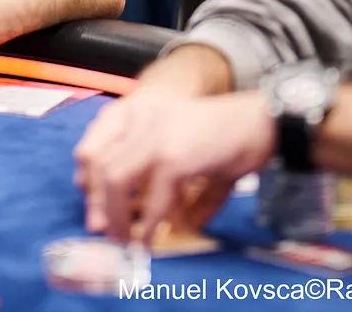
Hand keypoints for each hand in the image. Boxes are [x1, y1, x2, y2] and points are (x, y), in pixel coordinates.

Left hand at [74, 90, 274, 243]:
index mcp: (138, 113)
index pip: (94, 143)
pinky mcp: (173, 157)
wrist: (263, 123)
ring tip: (123, 238)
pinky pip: (152, 198)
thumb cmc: (230, 138)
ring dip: (116, 214)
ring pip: (115, 179)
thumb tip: (178, 224)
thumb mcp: (191, 157)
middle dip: (97, 201)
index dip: (88, 177)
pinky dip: (148, 223)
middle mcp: (140, 119)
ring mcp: (154, 137)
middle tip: (101, 229)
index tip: (90, 203)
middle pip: (98, 162)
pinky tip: (150, 238)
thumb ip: (174, 185)